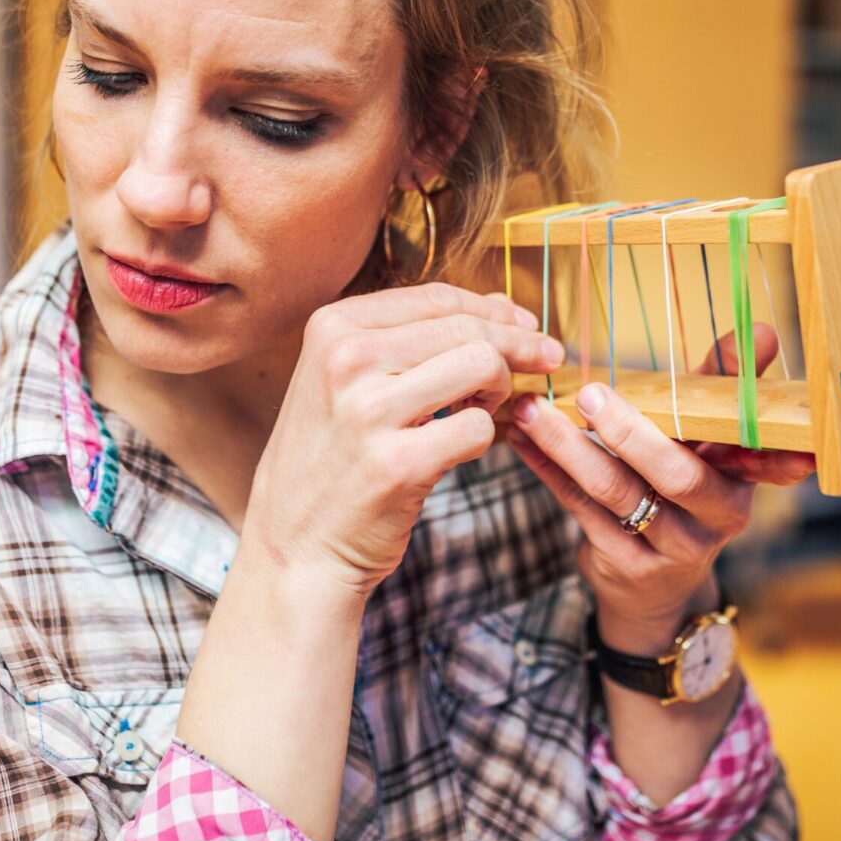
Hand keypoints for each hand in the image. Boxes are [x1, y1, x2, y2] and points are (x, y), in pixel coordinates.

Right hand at [242, 283, 565, 601]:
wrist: (295, 542)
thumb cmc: (333, 456)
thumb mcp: (349, 380)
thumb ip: (418, 338)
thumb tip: (504, 308)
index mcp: (332, 327)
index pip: (436, 298)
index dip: (494, 309)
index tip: (528, 325)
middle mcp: (345, 360)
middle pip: (467, 328)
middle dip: (519, 343)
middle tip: (545, 359)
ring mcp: (369, 412)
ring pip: (482, 366)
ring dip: (500, 388)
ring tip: (488, 408)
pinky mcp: (398, 464)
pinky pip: (478, 428)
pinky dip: (486, 436)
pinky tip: (467, 446)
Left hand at [504, 326, 815, 652]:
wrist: (655, 587)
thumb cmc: (680, 487)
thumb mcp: (705, 439)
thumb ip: (722, 384)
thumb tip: (761, 328)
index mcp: (744, 479)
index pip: (754, 449)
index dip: (758, 430)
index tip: (756, 410)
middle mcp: (717, 518)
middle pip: (677, 476)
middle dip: (630, 431)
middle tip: (590, 393)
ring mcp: (672, 548)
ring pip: (617, 492)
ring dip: (569, 446)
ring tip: (533, 410)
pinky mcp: (626, 566)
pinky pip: (580, 508)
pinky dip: (549, 469)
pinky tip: (523, 439)